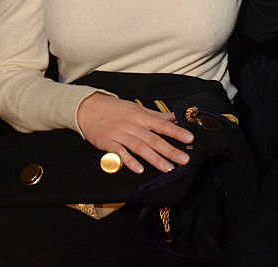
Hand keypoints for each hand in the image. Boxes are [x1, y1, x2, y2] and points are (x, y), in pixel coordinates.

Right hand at [77, 92, 193, 173]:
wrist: (88, 108)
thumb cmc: (115, 109)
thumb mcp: (137, 108)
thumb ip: (156, 116)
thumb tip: (174, 118)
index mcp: (141, 116)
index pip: (162, 124)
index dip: (177, 132)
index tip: (190, 138)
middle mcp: (133, 125)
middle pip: (154, 139)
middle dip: (170, 150)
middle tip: (185, 160)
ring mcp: (120, 134)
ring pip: (140, 147)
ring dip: (155, 159)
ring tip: (169, 168)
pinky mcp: (108, 143)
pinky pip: (120, 153)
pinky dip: (129, 161)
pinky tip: (139, 169)